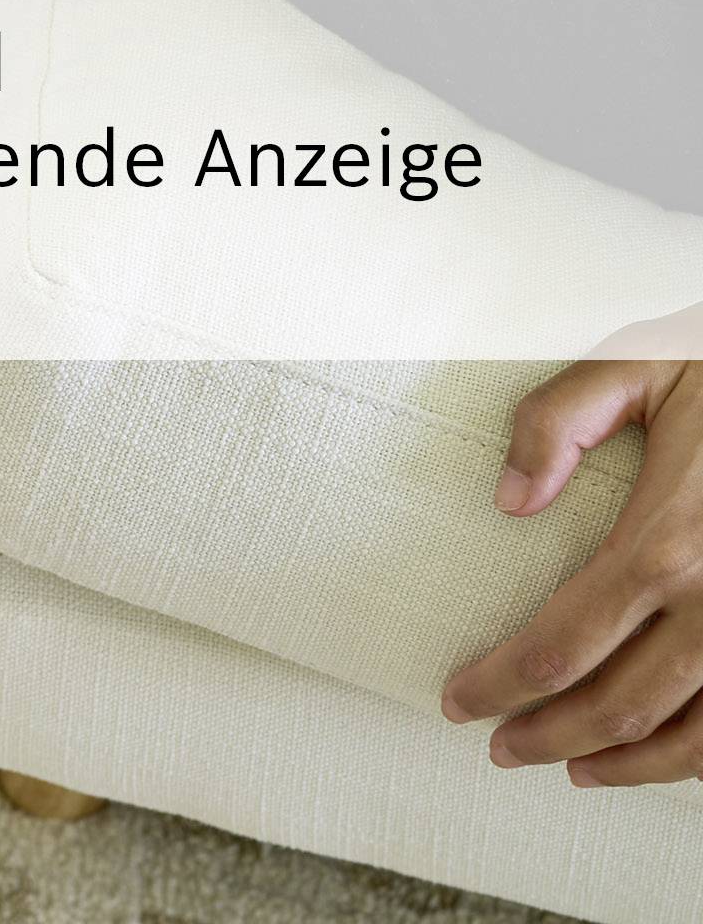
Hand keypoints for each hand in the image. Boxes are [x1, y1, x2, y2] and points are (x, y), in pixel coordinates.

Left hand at [441, 344, 702, 785]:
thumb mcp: (636, 365)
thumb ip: (558, 421)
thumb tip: (507, 499)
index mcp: (667, 541)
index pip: (562, 642)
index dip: (501, 683)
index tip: (457, 702)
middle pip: (620, 704)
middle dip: (550, 737)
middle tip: (499, 750)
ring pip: (696, 738)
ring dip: (629, 765)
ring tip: (575, 769)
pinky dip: (699, 757)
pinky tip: (663, 755)